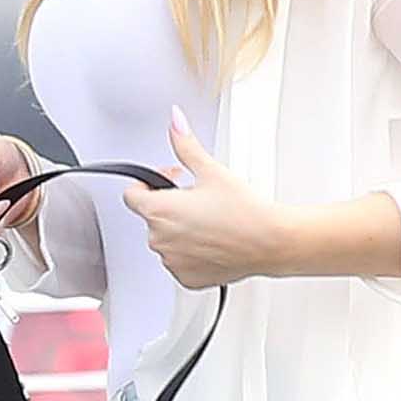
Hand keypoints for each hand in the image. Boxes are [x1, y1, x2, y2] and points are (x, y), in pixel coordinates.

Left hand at [123, 106, 288, 288]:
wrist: (269, 243)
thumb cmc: (244, 212)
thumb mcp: (211, 171)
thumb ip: (185, 145)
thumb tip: (175, 122)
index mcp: (159, 211)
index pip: (131, 195)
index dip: (149, 185)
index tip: (169, 183)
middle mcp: (160, 240)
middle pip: (151, 218)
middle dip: (169, 206)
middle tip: (197, 200)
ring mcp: (172, 262)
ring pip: (166, 241)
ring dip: (179, 230)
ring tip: (207, 221)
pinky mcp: (187, 278)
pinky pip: (179, 262)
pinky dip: (190, 252)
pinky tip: (211, 241)